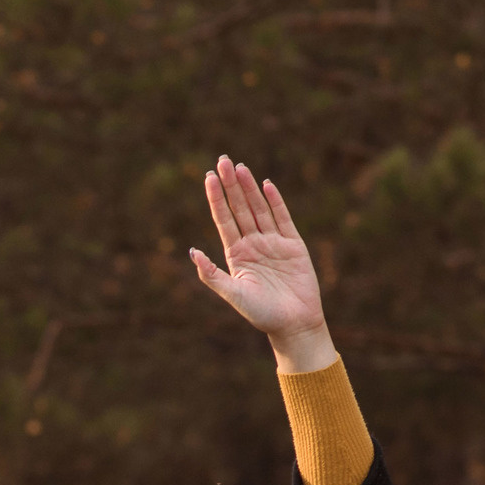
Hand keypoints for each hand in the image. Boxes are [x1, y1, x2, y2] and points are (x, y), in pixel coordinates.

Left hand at [190, 156, 337, 374]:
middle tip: (222, 160)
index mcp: (236, 254)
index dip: (216, 198)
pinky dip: (275, 201)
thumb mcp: (232, 293)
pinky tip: (265, 184)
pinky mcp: (293, 245)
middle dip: (230, 185)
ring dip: (249, 188)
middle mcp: (253, 244)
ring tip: (239, 167)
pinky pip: (282, 218)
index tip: (208, 177)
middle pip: (239, 208)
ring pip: (258, 208)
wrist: (292, 324)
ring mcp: (273, 242)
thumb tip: (191, 251)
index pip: (223, 219)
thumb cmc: (260, 313)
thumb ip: (211, 274)